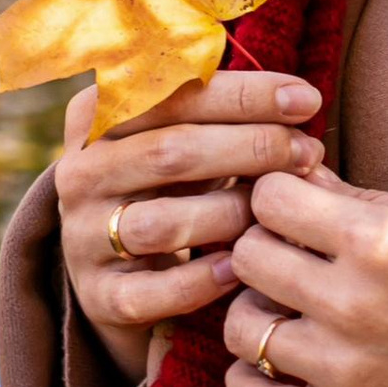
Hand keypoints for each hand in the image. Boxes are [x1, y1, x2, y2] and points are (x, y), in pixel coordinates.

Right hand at [55, 70, 325, 379]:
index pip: (173, 91)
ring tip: (274, 212)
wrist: (116, 263)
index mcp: (95, 114)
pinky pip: (151, 292)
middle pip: (171, 152)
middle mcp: (80, 171)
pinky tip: (241, 266)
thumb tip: (299, 100)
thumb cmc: (169, 181)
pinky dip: (202, 281)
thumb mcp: (180, 132)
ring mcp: (82, 236)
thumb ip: (224, 110)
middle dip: (253, 149)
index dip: (246, 93)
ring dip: (231, 214)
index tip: (306, 99)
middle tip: (308, 153)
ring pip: (162, 224)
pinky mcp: (97, 295)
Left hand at [224, 167, 387, 386]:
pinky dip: (248, 382)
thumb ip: (367, 198)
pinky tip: (273, 365)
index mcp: (387, 238)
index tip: (297, 209)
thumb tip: (300, 176)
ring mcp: (349, 369)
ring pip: (241, 328)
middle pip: (247, 256)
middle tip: (290, 258)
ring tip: (287, 312)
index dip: (278, 197)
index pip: (270, 198)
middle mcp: (359, 300)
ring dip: (256, 314)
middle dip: (263, 248)